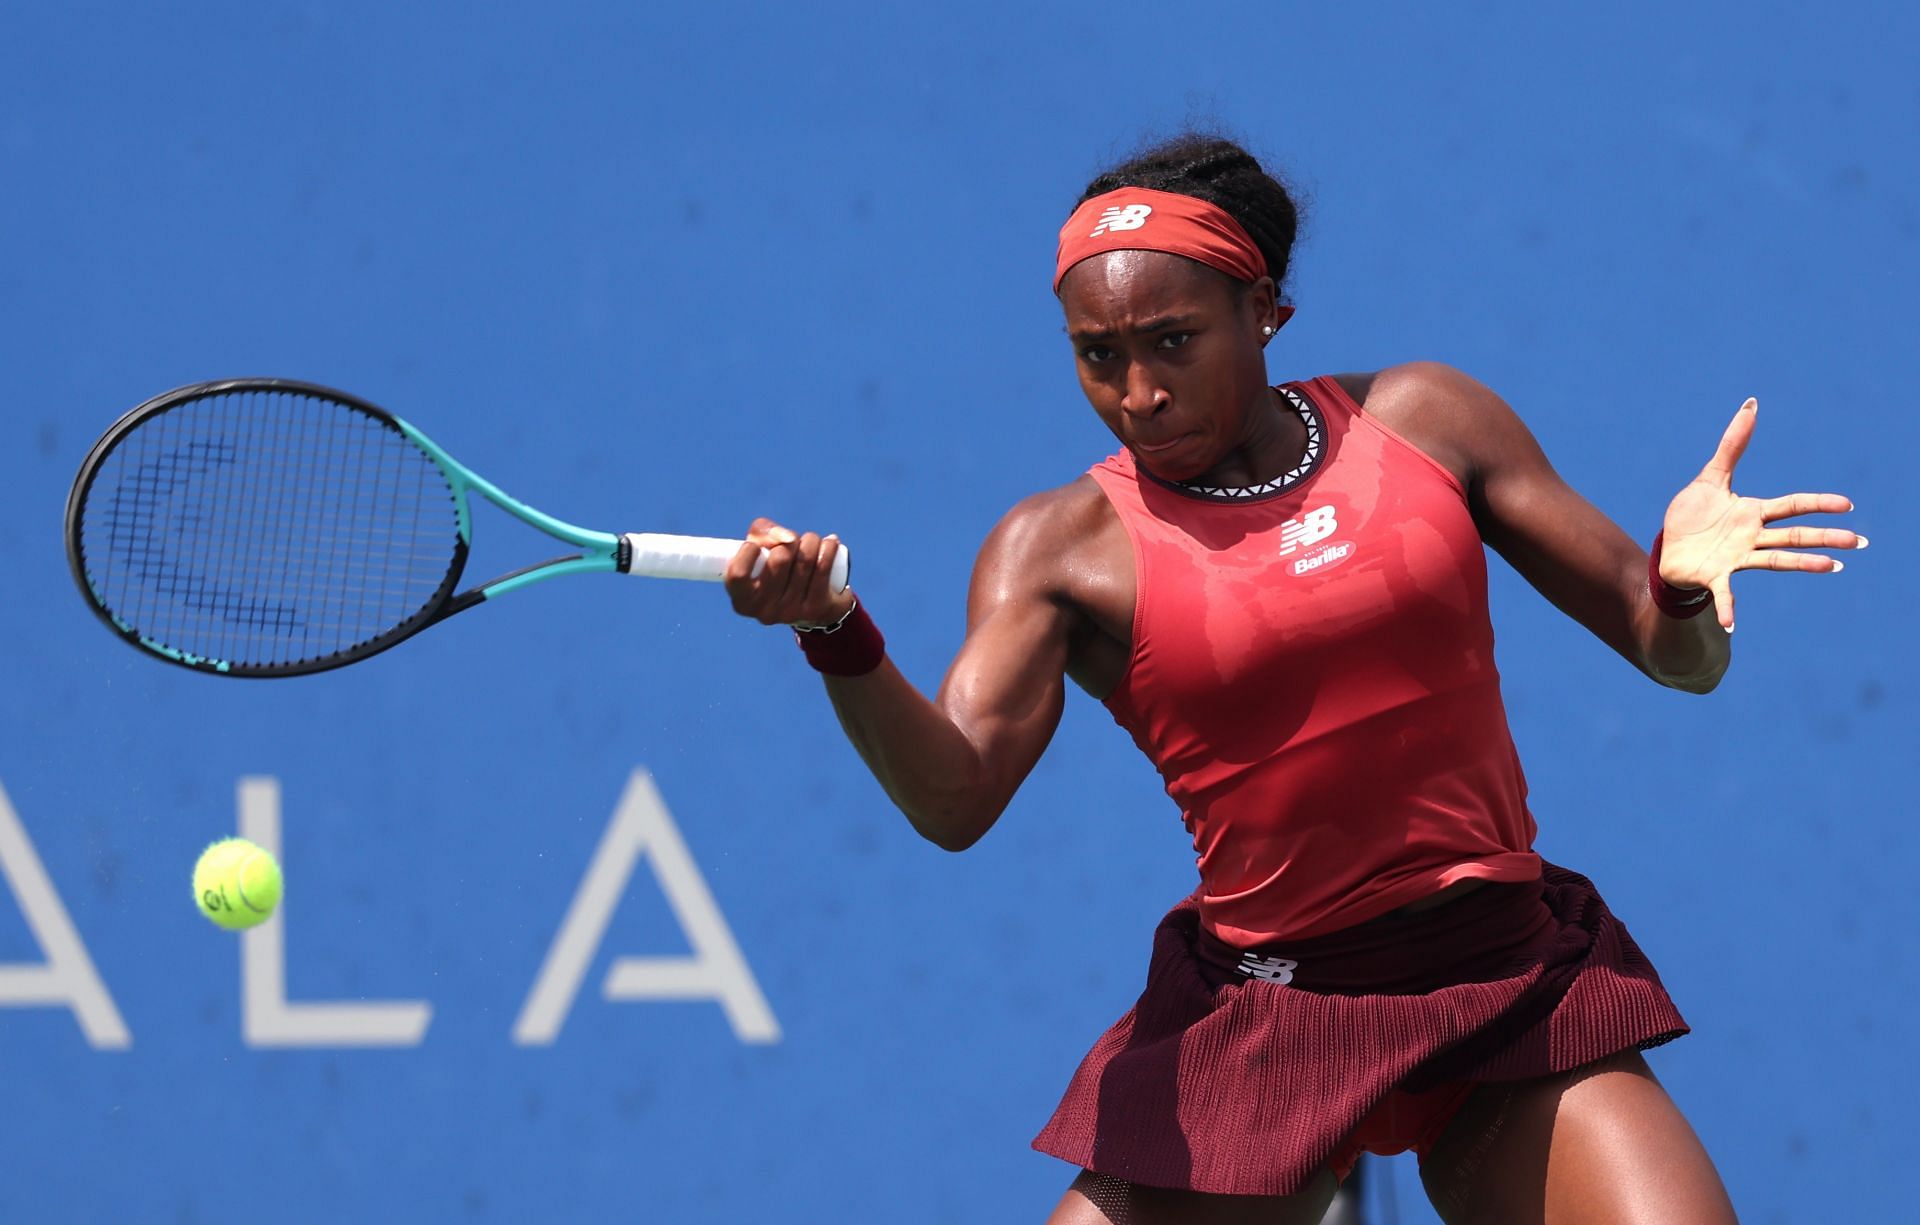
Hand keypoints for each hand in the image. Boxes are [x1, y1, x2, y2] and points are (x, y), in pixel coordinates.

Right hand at [723, 517, 854, 627]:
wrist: (813, 606)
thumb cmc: (778, 571)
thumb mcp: (760, 552)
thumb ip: (760, 533)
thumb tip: (786, 536)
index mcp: (743, 601)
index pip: (738, 573)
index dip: (749, 551)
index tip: (757, 545)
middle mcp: (764, 612)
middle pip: (779, 559)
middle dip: (789, 540)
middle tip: (793, 542)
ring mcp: (791, 612)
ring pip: (805, 560)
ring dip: (811, 540)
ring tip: (811, 541)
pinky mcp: (816, 608)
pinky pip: (824, 568)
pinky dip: (828, 548)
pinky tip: (830, 542)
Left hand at [1659, 398, 1865, 629]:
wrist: (1668, 548)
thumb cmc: (1693, 517)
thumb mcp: (1710, 477)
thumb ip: (1732, 445)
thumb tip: (1751, 404)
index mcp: (1753, 513)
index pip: (1792, 505)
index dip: (1817, 503)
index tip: (1846, 504)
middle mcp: (1752, 538)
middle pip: (1795, 535)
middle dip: (1826, 537)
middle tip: (1859, 541)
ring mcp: (1737, 558)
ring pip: (1776, 560)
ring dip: (1803, 564)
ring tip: (1831, 568)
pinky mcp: (1714, 576)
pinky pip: (1725, 594)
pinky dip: (1728, 609)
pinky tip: (1732, 624)